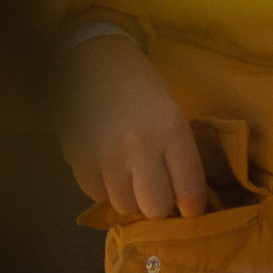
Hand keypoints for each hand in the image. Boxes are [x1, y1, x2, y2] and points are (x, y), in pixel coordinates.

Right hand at [57, 31, 207, 220]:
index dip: (192, 207)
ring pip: (125, 207)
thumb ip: (176, 152)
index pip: (188, 188)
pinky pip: (98, 196)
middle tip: (157, 192)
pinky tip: (108, 167)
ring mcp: (107, 158)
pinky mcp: (79, 163)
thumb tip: (182, 198)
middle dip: (159, 205)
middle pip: (155, 208)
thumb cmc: (140, 84)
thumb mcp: (170, 111)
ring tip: (130, 176)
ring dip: (131, 198)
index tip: (190, 210)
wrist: (92, 61)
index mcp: (172, 129)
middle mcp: (141, 147)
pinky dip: (106, 189)